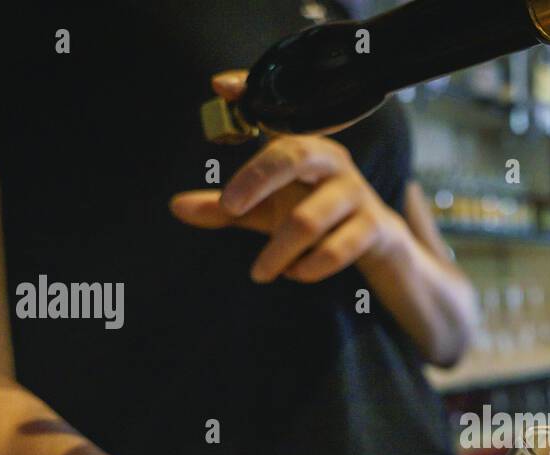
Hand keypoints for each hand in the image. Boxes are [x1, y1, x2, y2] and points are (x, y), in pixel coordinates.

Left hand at [170, 71, 408, 283]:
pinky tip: (294, 273)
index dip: (250, 94)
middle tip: (229, 207)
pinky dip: (309, 267)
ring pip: (308, 219)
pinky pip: (337, 249)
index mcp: (303, 147)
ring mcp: (354, 193)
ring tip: (259, 272)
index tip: (221, 87)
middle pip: (294, 155)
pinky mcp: (371, 227)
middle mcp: (330, 161)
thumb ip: (226, 209)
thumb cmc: (313, 213)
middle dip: (257, 180)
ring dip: (278, 251)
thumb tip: (175, 208)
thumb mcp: (267, 209)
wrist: (374, 242)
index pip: (276, 114)